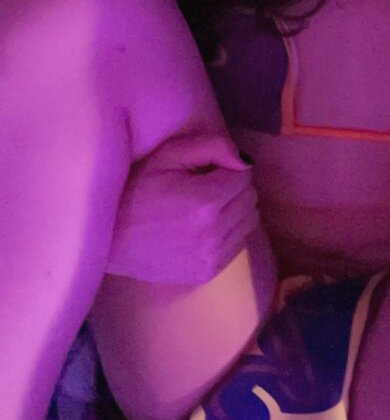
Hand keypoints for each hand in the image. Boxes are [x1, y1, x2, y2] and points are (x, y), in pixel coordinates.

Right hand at [107, 131, 258, 284]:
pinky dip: (229, 231)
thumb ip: (211, 147)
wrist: (109, 240)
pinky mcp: (207, 272)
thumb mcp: (167, 156)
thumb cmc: (135, 191)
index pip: (244, 175)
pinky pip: (238, 244)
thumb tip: (245, 159)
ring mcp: (211, 256)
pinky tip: (203, 227)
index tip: (205, 170)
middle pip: (250, 198)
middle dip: (233, 187)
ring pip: (249, 221)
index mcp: (205, 201)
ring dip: (235, 209)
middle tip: (206, 186)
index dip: (226, 167)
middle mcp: (213, 233)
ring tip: (206, 207)